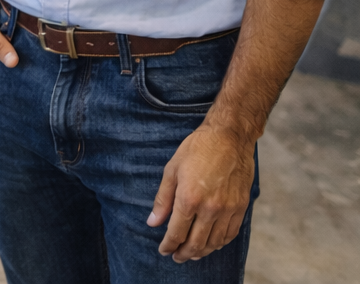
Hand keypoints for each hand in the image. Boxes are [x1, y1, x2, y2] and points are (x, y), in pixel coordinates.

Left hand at [149, 125, 256, 261]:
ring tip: (192, 253)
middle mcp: (210, 208)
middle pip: (196, 242)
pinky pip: (231, 234)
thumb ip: (162, 200)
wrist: (229, 138)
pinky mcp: (241, 207)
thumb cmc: (197, 150)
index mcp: (189, 198)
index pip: (176, 232)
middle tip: (177, 257)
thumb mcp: (171, 170)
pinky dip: (220, 243)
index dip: (168, 245)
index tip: (163, 250)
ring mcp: (228, 209)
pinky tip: (212, 243)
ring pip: (215, 242)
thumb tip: (153, 222)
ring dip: (202, 251)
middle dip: (184, 253)